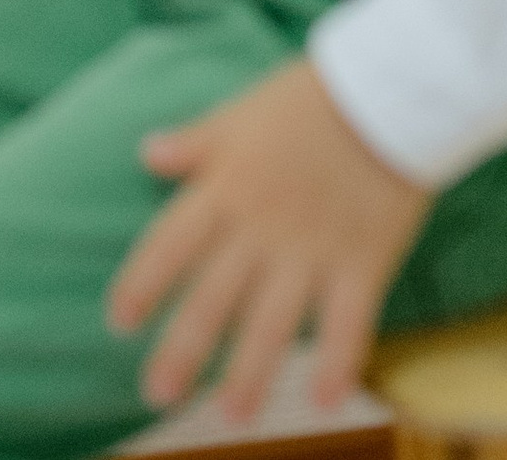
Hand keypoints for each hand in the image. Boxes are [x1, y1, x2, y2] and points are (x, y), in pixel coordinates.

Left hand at [108, 56, 427, 423]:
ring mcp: (313, 249)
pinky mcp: (363, 262)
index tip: (118, 320)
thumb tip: (146, 153)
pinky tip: (327, 402)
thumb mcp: (242, 112)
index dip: (143, 281)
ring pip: (274, 321)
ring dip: (250, 372)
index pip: (172, 242)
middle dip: (184, 348)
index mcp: (228, 186)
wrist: (388, 89)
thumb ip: (197, 142)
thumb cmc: (309, 99)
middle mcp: (263, 226)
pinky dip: (339, 362)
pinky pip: (349, 322)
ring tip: (231, 416)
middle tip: (156, 395)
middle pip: (215, 295)